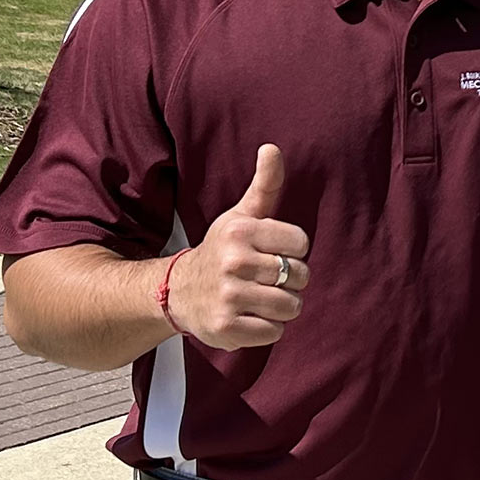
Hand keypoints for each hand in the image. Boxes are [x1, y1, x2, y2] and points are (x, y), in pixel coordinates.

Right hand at [168, 144, 310, 348]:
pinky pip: (274, 332)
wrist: (179, 291)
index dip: (293, 250)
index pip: (301, 243)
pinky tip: (251, 317)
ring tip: (263, 298)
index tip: (275, 251)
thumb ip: (264, 184)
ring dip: (283, 306)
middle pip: (299, 276)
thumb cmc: (222, 249)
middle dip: (291, 280)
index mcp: (240, 231)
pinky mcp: (226, 327)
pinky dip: (268, 328)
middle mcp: (233, 262)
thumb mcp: (241, 214)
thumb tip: (272, 147)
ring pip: (291, 306)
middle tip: (268, 279)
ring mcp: (228, 296)